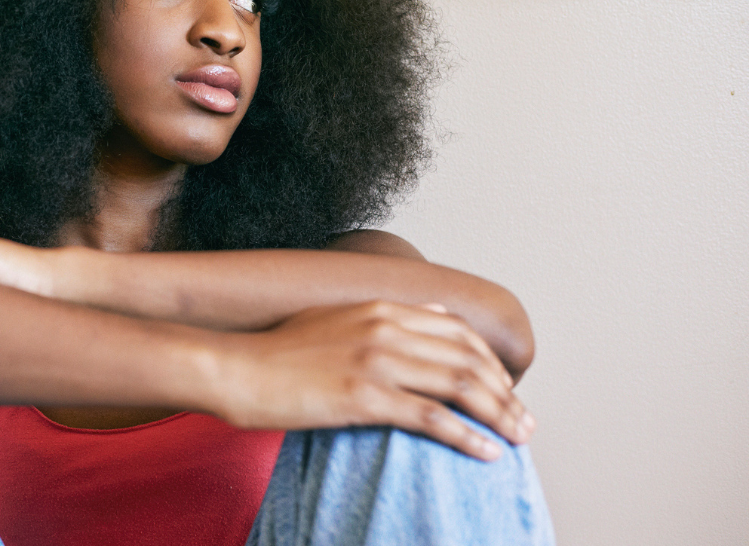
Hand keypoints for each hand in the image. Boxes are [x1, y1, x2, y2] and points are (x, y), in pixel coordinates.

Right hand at [213, 301, 534, 460]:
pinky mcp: (363, 396)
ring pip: (459, 386)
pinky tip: (487, 452)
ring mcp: (375, 361)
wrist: (236, 369)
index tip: (505, 390)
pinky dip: (468, 437)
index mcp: (380, 308)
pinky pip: (432, 418)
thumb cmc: (277, 353)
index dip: (490, 363)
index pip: (457, 332)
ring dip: (499, 415)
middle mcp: (385, 328)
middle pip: (468, 359)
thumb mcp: (333, 318)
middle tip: (525, 421)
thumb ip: (383, 316)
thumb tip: (431, 315)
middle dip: (505, 393)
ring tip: (518, 438)